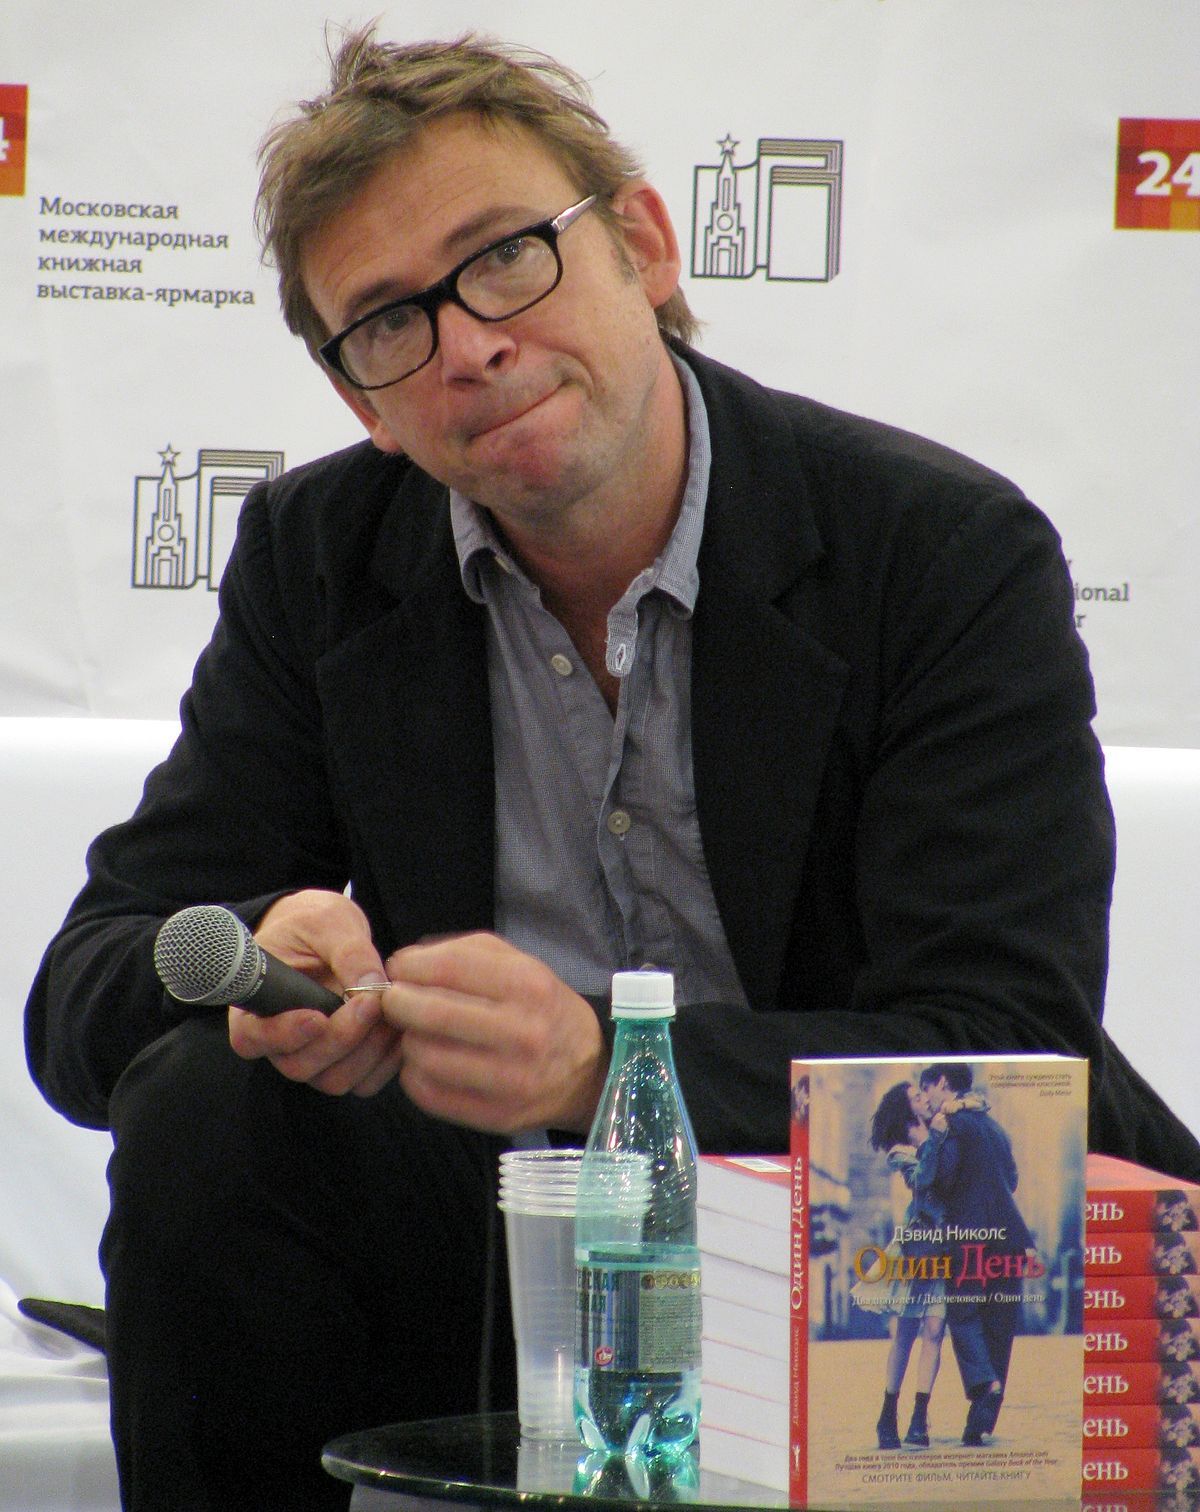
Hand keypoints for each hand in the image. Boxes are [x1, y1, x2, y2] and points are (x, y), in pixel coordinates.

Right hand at [227, 889, 403, 1097]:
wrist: (329, 933)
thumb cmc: (315, 923)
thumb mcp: (329, 920)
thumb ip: (348, 950)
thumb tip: (370, 985)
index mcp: (257, 1004)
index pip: (251, 1038)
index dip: (282, 1035)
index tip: (317, 1016)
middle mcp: (279, 1039)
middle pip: (300, 1064)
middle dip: (341, 1038)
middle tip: (370, 1001)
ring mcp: (311, 1054)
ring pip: (334, 1078)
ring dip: (367, 1051)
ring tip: (388, 1010)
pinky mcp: (344, 1062)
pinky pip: (364, 1080)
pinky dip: (385, 1060)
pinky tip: (398, 1026)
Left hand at [379, 932, 606, 1134]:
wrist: (585, 1071)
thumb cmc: (541, 1008)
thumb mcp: (518, 963)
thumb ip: (462, 952)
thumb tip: (404, 964)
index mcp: (528, 985)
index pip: (448, 968)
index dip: (409, 967)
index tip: (399, 969)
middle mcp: (522, 1032)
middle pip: (429, 1013)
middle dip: (398, 1002)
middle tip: (395, 1001)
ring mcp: (510, 1080)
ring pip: (423, 1055)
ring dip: (409, 1040)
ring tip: (418, 1033)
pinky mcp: (496, 1116)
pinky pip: (428, 1093)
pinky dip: (415, 1074)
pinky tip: (428, 1063)